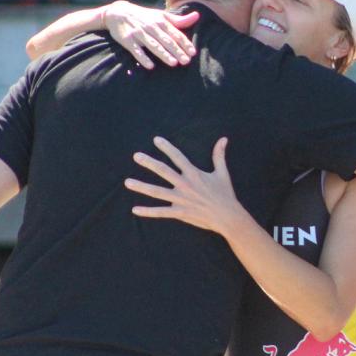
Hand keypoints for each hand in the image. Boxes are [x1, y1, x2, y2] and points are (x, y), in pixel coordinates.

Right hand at [102, 0, 198, 67]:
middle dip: (177, 51)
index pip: (175, 33)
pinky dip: (143, 58)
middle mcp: (150, 27)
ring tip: (173, 63)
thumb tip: (197, 16)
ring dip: (163, 54)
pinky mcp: (127, 40)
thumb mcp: (161, 15)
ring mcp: (138, 33)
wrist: (118, 12)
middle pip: (166, 40)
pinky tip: (150, 66)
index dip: (184, 43)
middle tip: (186, 61)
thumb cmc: (145, 16)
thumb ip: (179, 20)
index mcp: (160, 21)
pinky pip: (136, 50)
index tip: (193, 53)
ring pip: (153, 45)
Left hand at [127, 137, 244, 238]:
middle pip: (163, 171)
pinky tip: (135, 210)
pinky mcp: (180, 212)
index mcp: (194, 174)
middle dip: (149, 163)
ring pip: (157, 192)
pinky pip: (161, 212)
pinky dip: (148, 211)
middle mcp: (185, 184)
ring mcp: (181, 199)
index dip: (167, 147)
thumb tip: (223, 138)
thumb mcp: (222, 173)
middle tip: (136, 156)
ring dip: (142, 187)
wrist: (228, 216)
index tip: (156, 140)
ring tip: (127, 182)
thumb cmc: (225, 194)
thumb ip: (219, 155)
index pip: (178, 157)